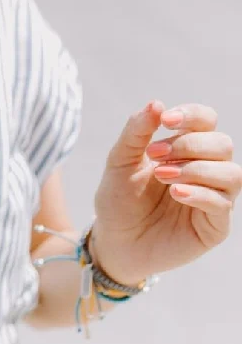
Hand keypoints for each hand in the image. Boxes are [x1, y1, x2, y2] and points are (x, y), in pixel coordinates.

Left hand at [91, 101, 240, 285]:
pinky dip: (200, 193)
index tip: (165, 120)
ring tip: (163, 176)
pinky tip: (175, 192)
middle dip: (189, 144)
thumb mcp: (120, 161)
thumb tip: (157, 103)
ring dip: (196, 169)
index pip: (206, 120)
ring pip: (232, 173)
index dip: (191, 115)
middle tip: (155, 156)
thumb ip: (136, 132)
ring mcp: (213, 198)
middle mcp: (205, 170)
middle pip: (221, 143)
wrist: (114, 239)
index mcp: (184, 148)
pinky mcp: (214, 226)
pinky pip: (223, 204)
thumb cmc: (119, 198)